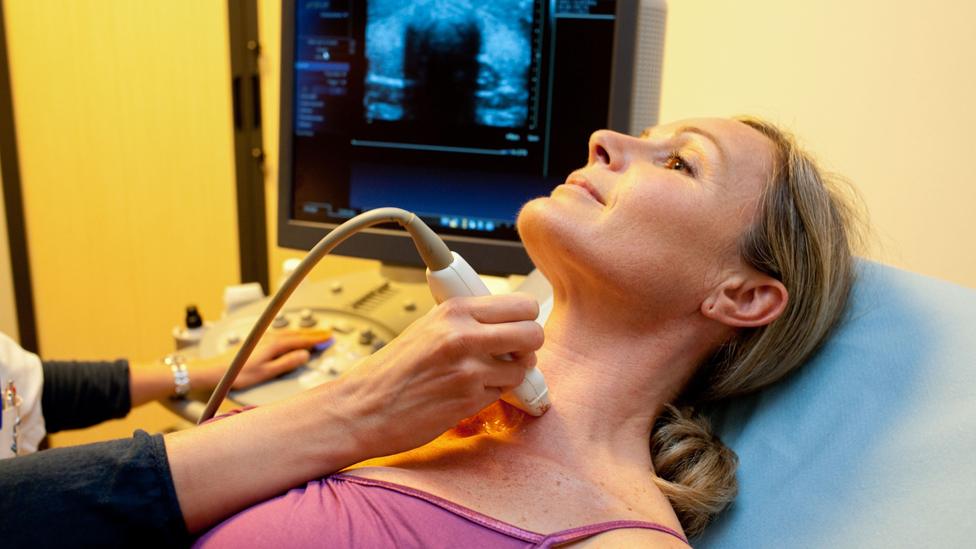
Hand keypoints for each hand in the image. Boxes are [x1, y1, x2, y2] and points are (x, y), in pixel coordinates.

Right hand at [167, 295, 541, 531]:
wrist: (363, 407)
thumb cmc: (392, 370)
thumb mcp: (428, 327)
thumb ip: (466, 321)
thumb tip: (504, 319)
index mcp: (454, 311)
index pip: (521, 304)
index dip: (525, 318)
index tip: (519, 326)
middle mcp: (464, 336)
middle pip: (533, 333)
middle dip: (529, 346)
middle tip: (515, 353)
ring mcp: (468, 370)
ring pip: (523, 368)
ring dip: (512, 375)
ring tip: (486, 375)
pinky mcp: (469, 400)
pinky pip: (503, 393)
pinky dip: (493, 394)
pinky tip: (469, 393)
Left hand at [193, 329, 331, 390]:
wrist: (216, 370)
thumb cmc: (238, 373)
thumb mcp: (267, 372)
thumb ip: (287, 363)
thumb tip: (304, 355)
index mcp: (275, 344)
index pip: (302, 340)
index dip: (317, 340)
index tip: (329, 339)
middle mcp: (270, 337)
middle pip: (297, 333)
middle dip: (313, 334)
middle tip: (327, 334)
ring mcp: (263, 336)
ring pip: (289, 332)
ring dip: (303, 333)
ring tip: (314, 335)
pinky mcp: (258, 339)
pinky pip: (281, 333)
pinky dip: (292, 334)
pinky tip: (292, 337)